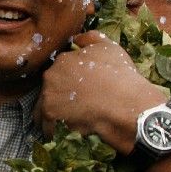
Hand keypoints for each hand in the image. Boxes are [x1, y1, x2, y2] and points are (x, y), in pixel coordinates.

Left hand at [36, 30, 166, 153]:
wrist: (126, 105)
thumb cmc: (120, 76)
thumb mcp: (109, 47)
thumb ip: (90, 39)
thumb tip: (77, 38)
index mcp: (62, 59)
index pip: (60, 70)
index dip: (69, 80)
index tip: (76, 88)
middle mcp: (50, 75)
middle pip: (50, 87)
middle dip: (58, 95)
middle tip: (72, 105)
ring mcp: (48, 95)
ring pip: (44, 105)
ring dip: (52, 112)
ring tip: (63, 121)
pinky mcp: (50, 114)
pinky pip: (46, 124)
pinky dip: (51, 129)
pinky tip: (59, 133)